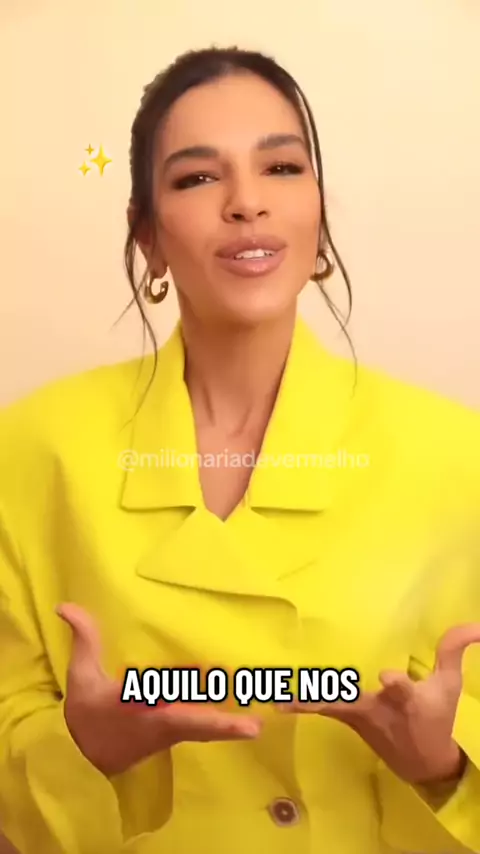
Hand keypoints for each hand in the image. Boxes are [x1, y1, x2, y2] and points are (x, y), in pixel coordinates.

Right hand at [57, 603, 261, 776]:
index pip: (170, 708)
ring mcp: (175, 729)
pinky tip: (248, 716)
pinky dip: (224, 722)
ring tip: (262, 719)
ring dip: (232, 725)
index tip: (209, 696)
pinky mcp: (180, 730)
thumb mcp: (81, 678)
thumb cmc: (89, 715)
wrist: (89, 757)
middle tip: (256, 727)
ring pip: (207, 727)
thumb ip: (83, 640)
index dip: (190, 704)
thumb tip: (66, 607)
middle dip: (226, 726)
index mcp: (142, 709)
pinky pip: (205, 725)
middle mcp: (164, 722)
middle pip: (199, 726)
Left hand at [285, 624, 479, 785]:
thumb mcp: (450, 685)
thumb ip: (453, 650)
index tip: (388, 678)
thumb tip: (476, 624)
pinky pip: (323, 709)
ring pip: (331, 707)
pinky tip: (277, 702)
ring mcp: (360, 718)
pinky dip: (302, 705)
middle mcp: (380, 710)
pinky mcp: (348, 719)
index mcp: (408, 702)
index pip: (403, 691)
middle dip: (328, 700)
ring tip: (276, 698)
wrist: (424, 764)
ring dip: (305, 702)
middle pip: (352, 704)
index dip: (396, 685)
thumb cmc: (437, 718)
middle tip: (300, 697)